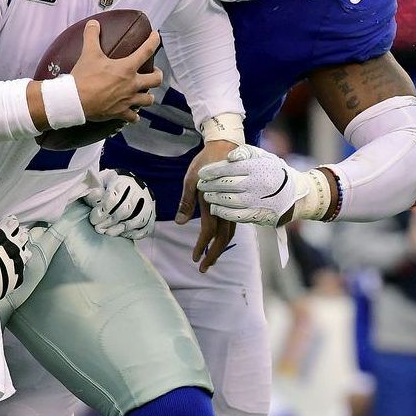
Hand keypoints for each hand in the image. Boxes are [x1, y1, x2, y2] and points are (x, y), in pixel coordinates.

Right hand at [0, 216, 31, 330]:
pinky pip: (21, 270)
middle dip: (20, 234)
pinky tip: (16, 265)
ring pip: (24, 254)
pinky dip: (19, 266)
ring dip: (22, 250)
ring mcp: (14, 265)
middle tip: (19, 233)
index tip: (10, 222)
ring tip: (19, 249)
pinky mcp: (15, 279)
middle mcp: (9, 250)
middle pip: (20, 238)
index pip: (9, 225)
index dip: (10, 222)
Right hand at [72, 20, 161, 123]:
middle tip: (153, 71)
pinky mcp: (120, 113)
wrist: (75, 100)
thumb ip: (92, 36)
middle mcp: (132, 84)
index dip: (154, 41)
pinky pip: (133, 117)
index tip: (156, 37)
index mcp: (127, 68)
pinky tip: (133, 115)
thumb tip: (93, 23)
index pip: (146, 51)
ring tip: (144, 93)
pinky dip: (134, 116)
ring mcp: (128, 100)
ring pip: (148, 100)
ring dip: (148, 96)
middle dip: (157, 74)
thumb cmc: (84, 77)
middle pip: (156, 80)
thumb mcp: (88, 53)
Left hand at [84, 169, 155, 239]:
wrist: (131, 184)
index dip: (102, 212)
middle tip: (98, 228)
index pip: (112, 199)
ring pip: (136, 220)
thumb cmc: (110, 185)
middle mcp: (138, 192)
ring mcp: (147, 204)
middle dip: (109, 222)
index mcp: (122, 182)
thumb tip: (95, 196)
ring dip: (120, 229)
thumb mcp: (100, 183)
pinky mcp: (152, 216)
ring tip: (108, 233)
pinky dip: (134, 233)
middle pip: (124, 210)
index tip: (94, 218)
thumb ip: (94, 190)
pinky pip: (145, 228)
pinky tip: (122, 234)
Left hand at [176, 140, 237, 271]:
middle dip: (213, 255)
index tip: (195, 259)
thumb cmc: (205, 161)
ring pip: (230, 233)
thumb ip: (186, 201)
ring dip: (219, 248)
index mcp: (213, 201)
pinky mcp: (236, 201)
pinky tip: (219, 242)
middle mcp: (225, 205)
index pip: (208, 231)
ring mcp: (233, 203)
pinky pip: (233, 223)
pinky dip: (225, 237)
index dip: (202, 247)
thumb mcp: (191, 178)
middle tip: (203, 269)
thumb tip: (179, 223)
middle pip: (223, 238)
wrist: (225, 146)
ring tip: (210, 260)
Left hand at [198, 145, 322, 226]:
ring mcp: (257, 201)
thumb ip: (245, 152)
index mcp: (257, 167)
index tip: (201, 173)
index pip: (228, 168)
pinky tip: (215, 208)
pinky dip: (222, 212)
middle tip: (201, 185)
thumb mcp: (264, 156)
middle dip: (210, 185)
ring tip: (206, 195)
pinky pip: (235, 215)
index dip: (212, 171)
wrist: (296, 194)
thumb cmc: (275, 171)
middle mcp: (257, 184)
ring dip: (214, 198)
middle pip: (226, 184)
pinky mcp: (258, 215)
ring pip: (228, 200)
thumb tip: (229, 156)